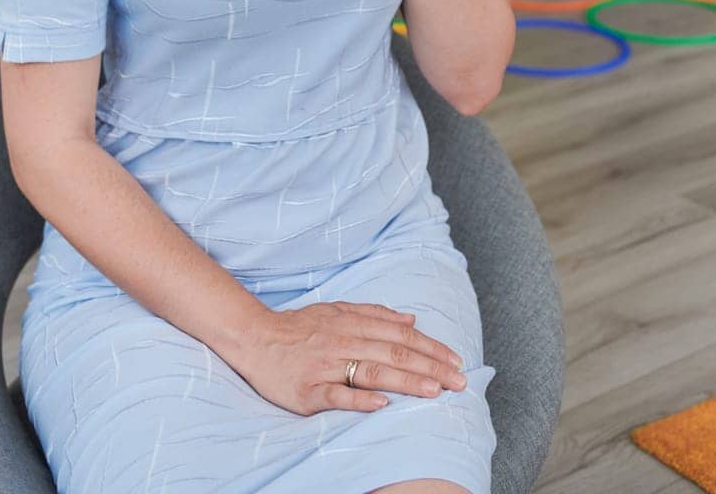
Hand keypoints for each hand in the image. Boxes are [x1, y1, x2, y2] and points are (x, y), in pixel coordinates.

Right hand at [224, 301, 467, 415]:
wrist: (255, 339)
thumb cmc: (300, 328)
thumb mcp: (337, 310)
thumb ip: (374, 313)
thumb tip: (411, 318)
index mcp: (352, 322)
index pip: (401, 336)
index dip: (431, 348)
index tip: (457, 362)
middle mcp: (344, 340)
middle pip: (394, 353)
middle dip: (430, 367)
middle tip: (459, 382)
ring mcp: (327, 365)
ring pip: (372, 371)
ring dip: (406, 380)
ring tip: (434, 390)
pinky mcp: (310, 390)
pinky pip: (337, 395)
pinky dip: (360, 399)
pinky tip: (381, 404)